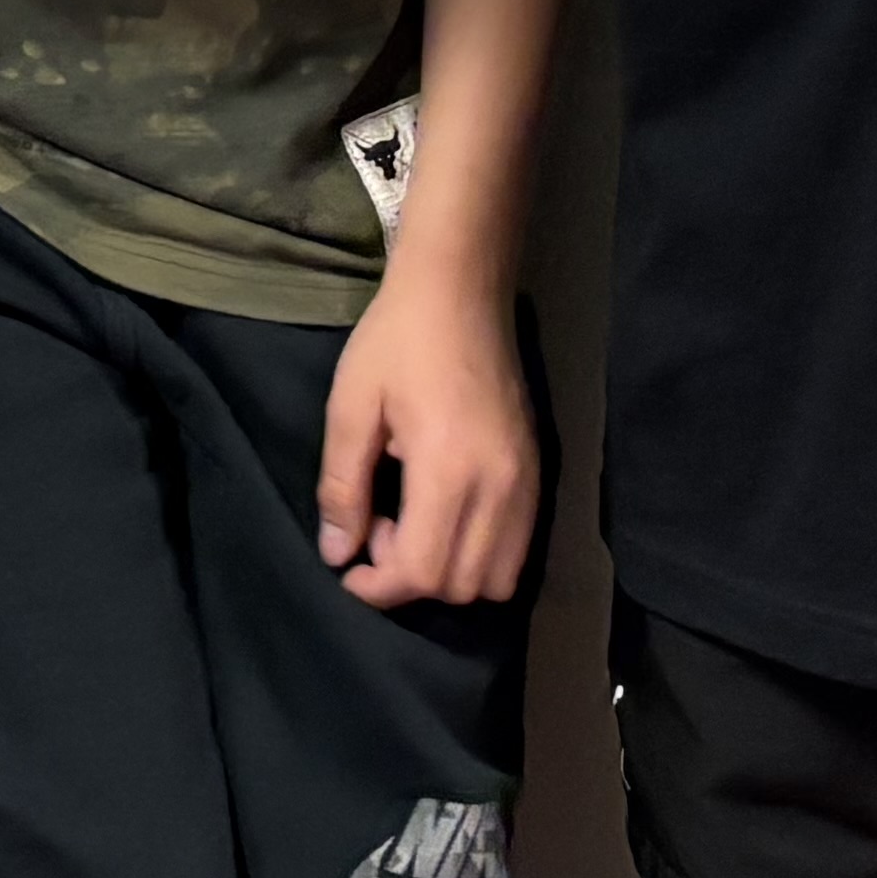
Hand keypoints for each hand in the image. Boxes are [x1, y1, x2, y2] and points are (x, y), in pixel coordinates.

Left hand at [316, 259, 542, 605]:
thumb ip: (342, 488)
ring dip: (449, 572)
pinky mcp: (539, 472)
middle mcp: (500, 486)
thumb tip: (337, 555)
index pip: (421, 571)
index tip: (349, 569)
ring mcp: (527, 482)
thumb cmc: (396, 341)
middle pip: (461, 586)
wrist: (461, 290)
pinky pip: (517, 548)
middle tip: (378, 527)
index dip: (379, 588)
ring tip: (412, 522)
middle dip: (411, 579)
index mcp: (448, 468)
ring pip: (497, 578)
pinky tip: (444, 512)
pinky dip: (480, 555)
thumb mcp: (351, 407)